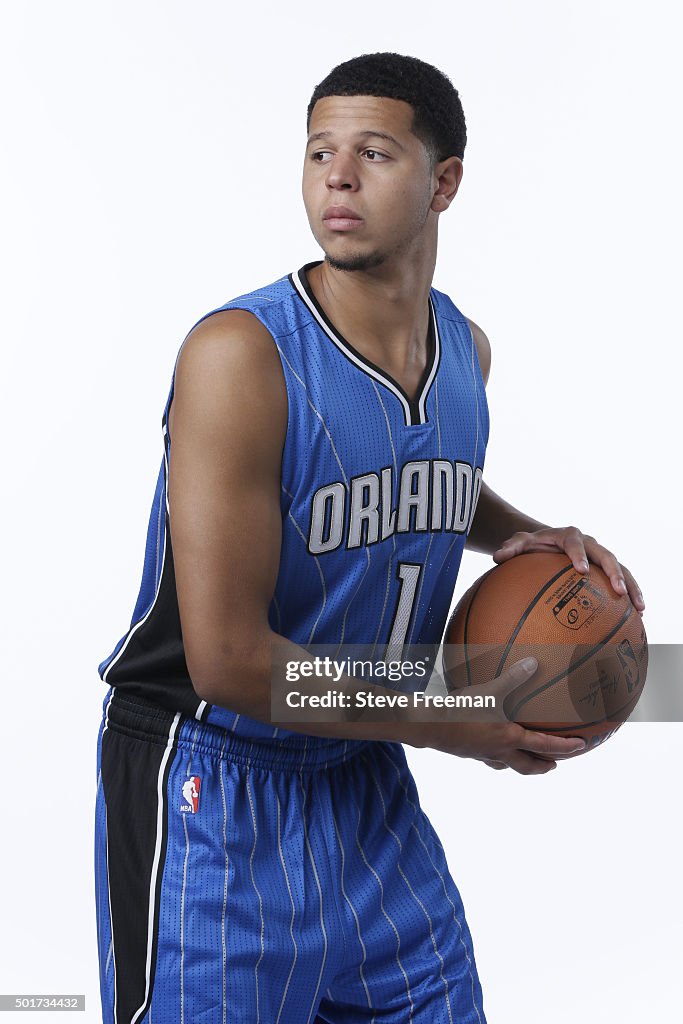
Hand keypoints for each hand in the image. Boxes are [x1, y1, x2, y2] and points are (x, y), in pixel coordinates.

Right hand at [411, 657, 585, 773]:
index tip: (580, 747)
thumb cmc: (462, 711)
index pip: (545, 746)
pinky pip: (486, 756)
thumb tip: (534, 663)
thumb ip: (512, 678)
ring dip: (518, 764)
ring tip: (523, 759)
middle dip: (542, 767)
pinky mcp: (466, 752)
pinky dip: (493, 753)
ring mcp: (482, 754)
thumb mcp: (489, 692)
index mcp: (510, 739)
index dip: (565, 748)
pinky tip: (487, 742)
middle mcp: (499, 752)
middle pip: (527, 766)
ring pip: (506, 765)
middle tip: (554, 765)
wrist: (430, 728)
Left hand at [492, 525, 644, 615]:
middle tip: (617, 590)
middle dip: (613, 573)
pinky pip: (622, 580)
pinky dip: (631, 594)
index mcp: (568, 535)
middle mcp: (589, 543)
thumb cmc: (533, 544)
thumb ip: (511, 547)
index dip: (579, 555)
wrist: (547, 541)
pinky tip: (638, 614)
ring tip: (638, 607)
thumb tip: (498, 556)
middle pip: (606, 555)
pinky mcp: (606, 569)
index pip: (575, 542)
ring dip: (630, 586)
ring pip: (620, 568)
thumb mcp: (520, 542)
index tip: (582, 570)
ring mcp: (600, 556)